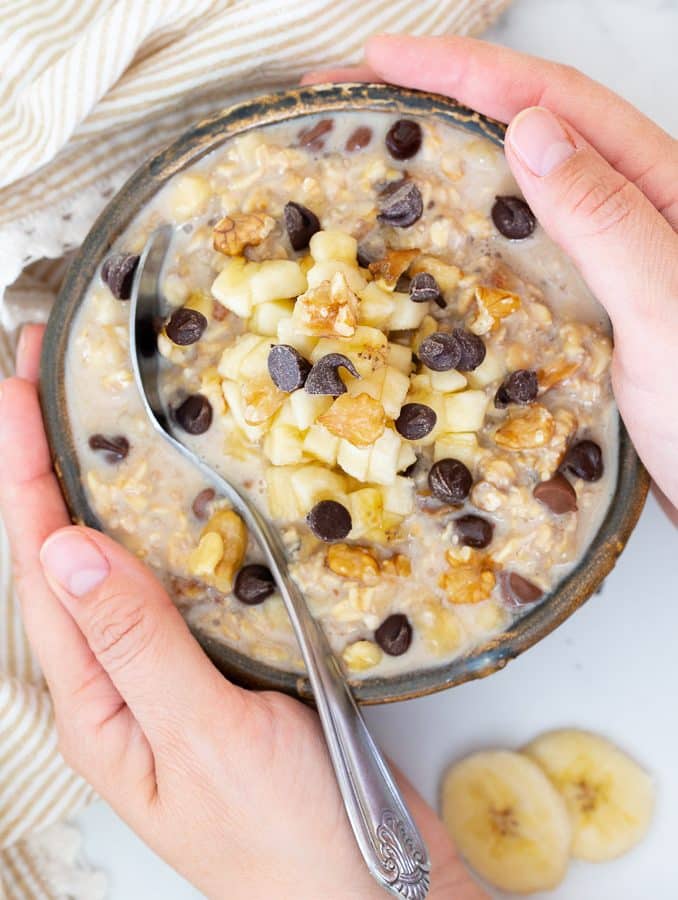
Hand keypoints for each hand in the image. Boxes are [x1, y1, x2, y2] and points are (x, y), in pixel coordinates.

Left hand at [0, 325, 484, 899]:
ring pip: (128, 556)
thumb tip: (66, 547)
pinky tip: (188, 485)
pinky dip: (176, 519)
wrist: (371, 892)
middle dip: (47, 459)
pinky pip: (188, 574)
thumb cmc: (283, 838)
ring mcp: (177, 664)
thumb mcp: (200, 739)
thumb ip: (136, 644)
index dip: (22, 475)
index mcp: (95, 699)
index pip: (39, 568)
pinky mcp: (230, 656)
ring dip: (106, 480)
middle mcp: (123, 675)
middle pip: (70, 550)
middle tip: (44, 373)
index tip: (14, 391)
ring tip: (100, 409)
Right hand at [305, 35, 677, 510]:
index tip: (383, 62)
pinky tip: (418, 250)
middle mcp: (622, 215)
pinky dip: (456, 245)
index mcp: (658, 188)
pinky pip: (505, 261)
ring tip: (367, 167)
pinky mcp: (574, 314)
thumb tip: (528, 133)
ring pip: (507, 198)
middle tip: (352, 107)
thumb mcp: (665, 308)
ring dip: (438, 173)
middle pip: (521, 135)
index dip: (464, 74)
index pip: (552, 104)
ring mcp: (595, 265)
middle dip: (435, 109)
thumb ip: (606, 221)